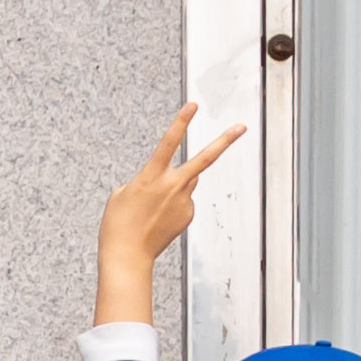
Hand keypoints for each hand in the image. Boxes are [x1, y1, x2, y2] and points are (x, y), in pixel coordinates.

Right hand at [93, 105, 244, 315]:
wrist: (127, 255)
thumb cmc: (118, 224)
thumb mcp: (122, 194)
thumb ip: (147, 180)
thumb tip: (168, 181)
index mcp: (150, 176)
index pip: (168, 142)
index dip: (181, 122)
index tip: (193, 105)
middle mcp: (172, 186)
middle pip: (203, 159)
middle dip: (224, 141)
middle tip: (241, 127)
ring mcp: (184, 201)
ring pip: (187, 181)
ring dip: (176, 185)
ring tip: (152, 208)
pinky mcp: (188, 214)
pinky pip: (184, 201)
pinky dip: (172, 206)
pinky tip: (157, 220)